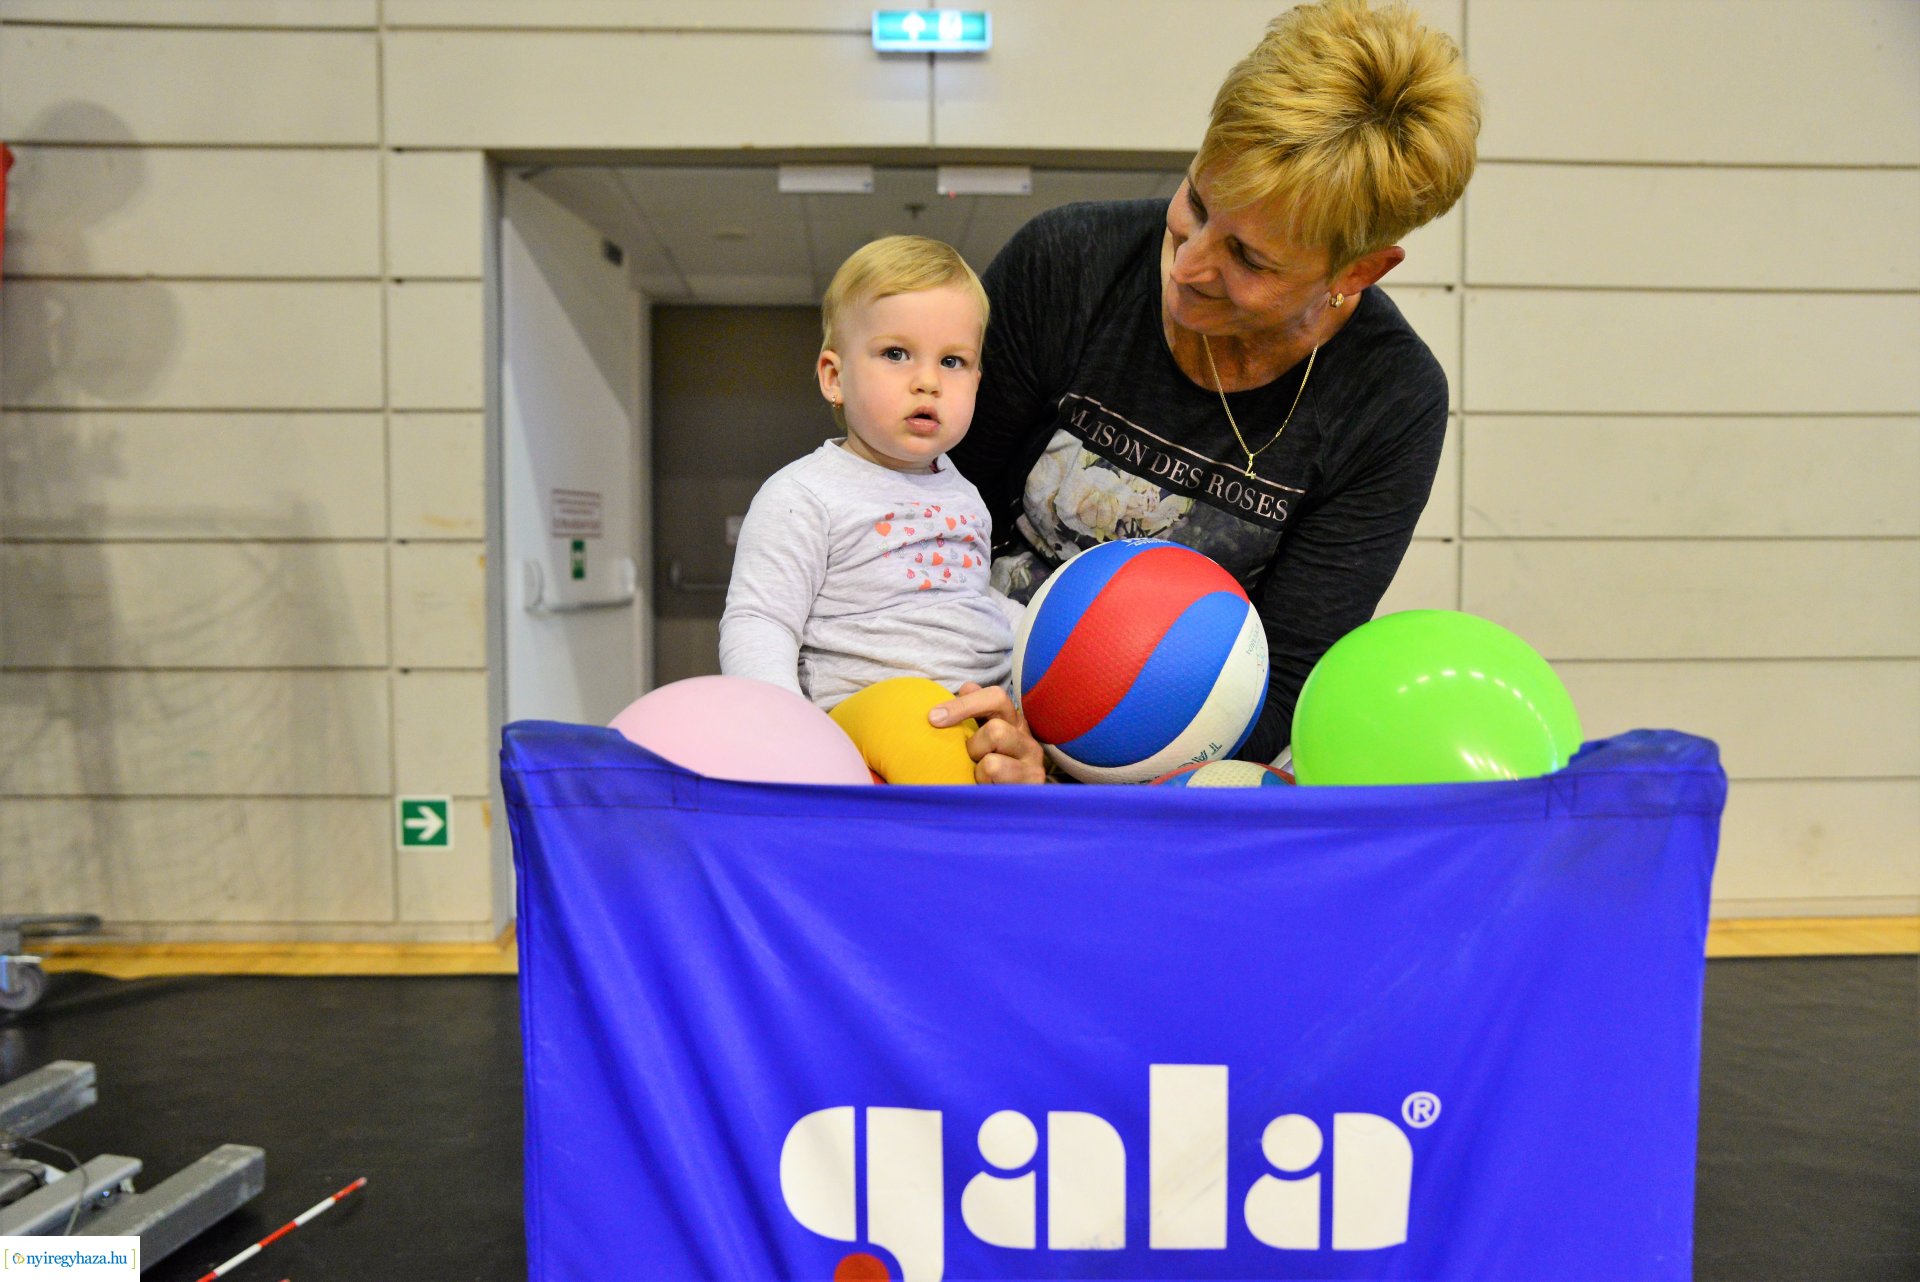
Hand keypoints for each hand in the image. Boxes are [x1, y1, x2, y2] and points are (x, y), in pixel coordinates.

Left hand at [930, 682, 1046, 783]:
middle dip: (974, 748)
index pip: (995, 697)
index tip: (933, 718)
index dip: (964, 705)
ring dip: (978, 771)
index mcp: (1011, 720)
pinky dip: (983, 787)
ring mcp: (1034, 764)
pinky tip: (988, 792)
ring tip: (981, 779)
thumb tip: (967, 686)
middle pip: (996, 731)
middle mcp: (1027, 738)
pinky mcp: (1032, 787)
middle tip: (972, 760)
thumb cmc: (983, 767)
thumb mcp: (974, 738)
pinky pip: (996, 784)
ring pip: (992, 763)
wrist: (1007, 807)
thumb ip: (969, 712)